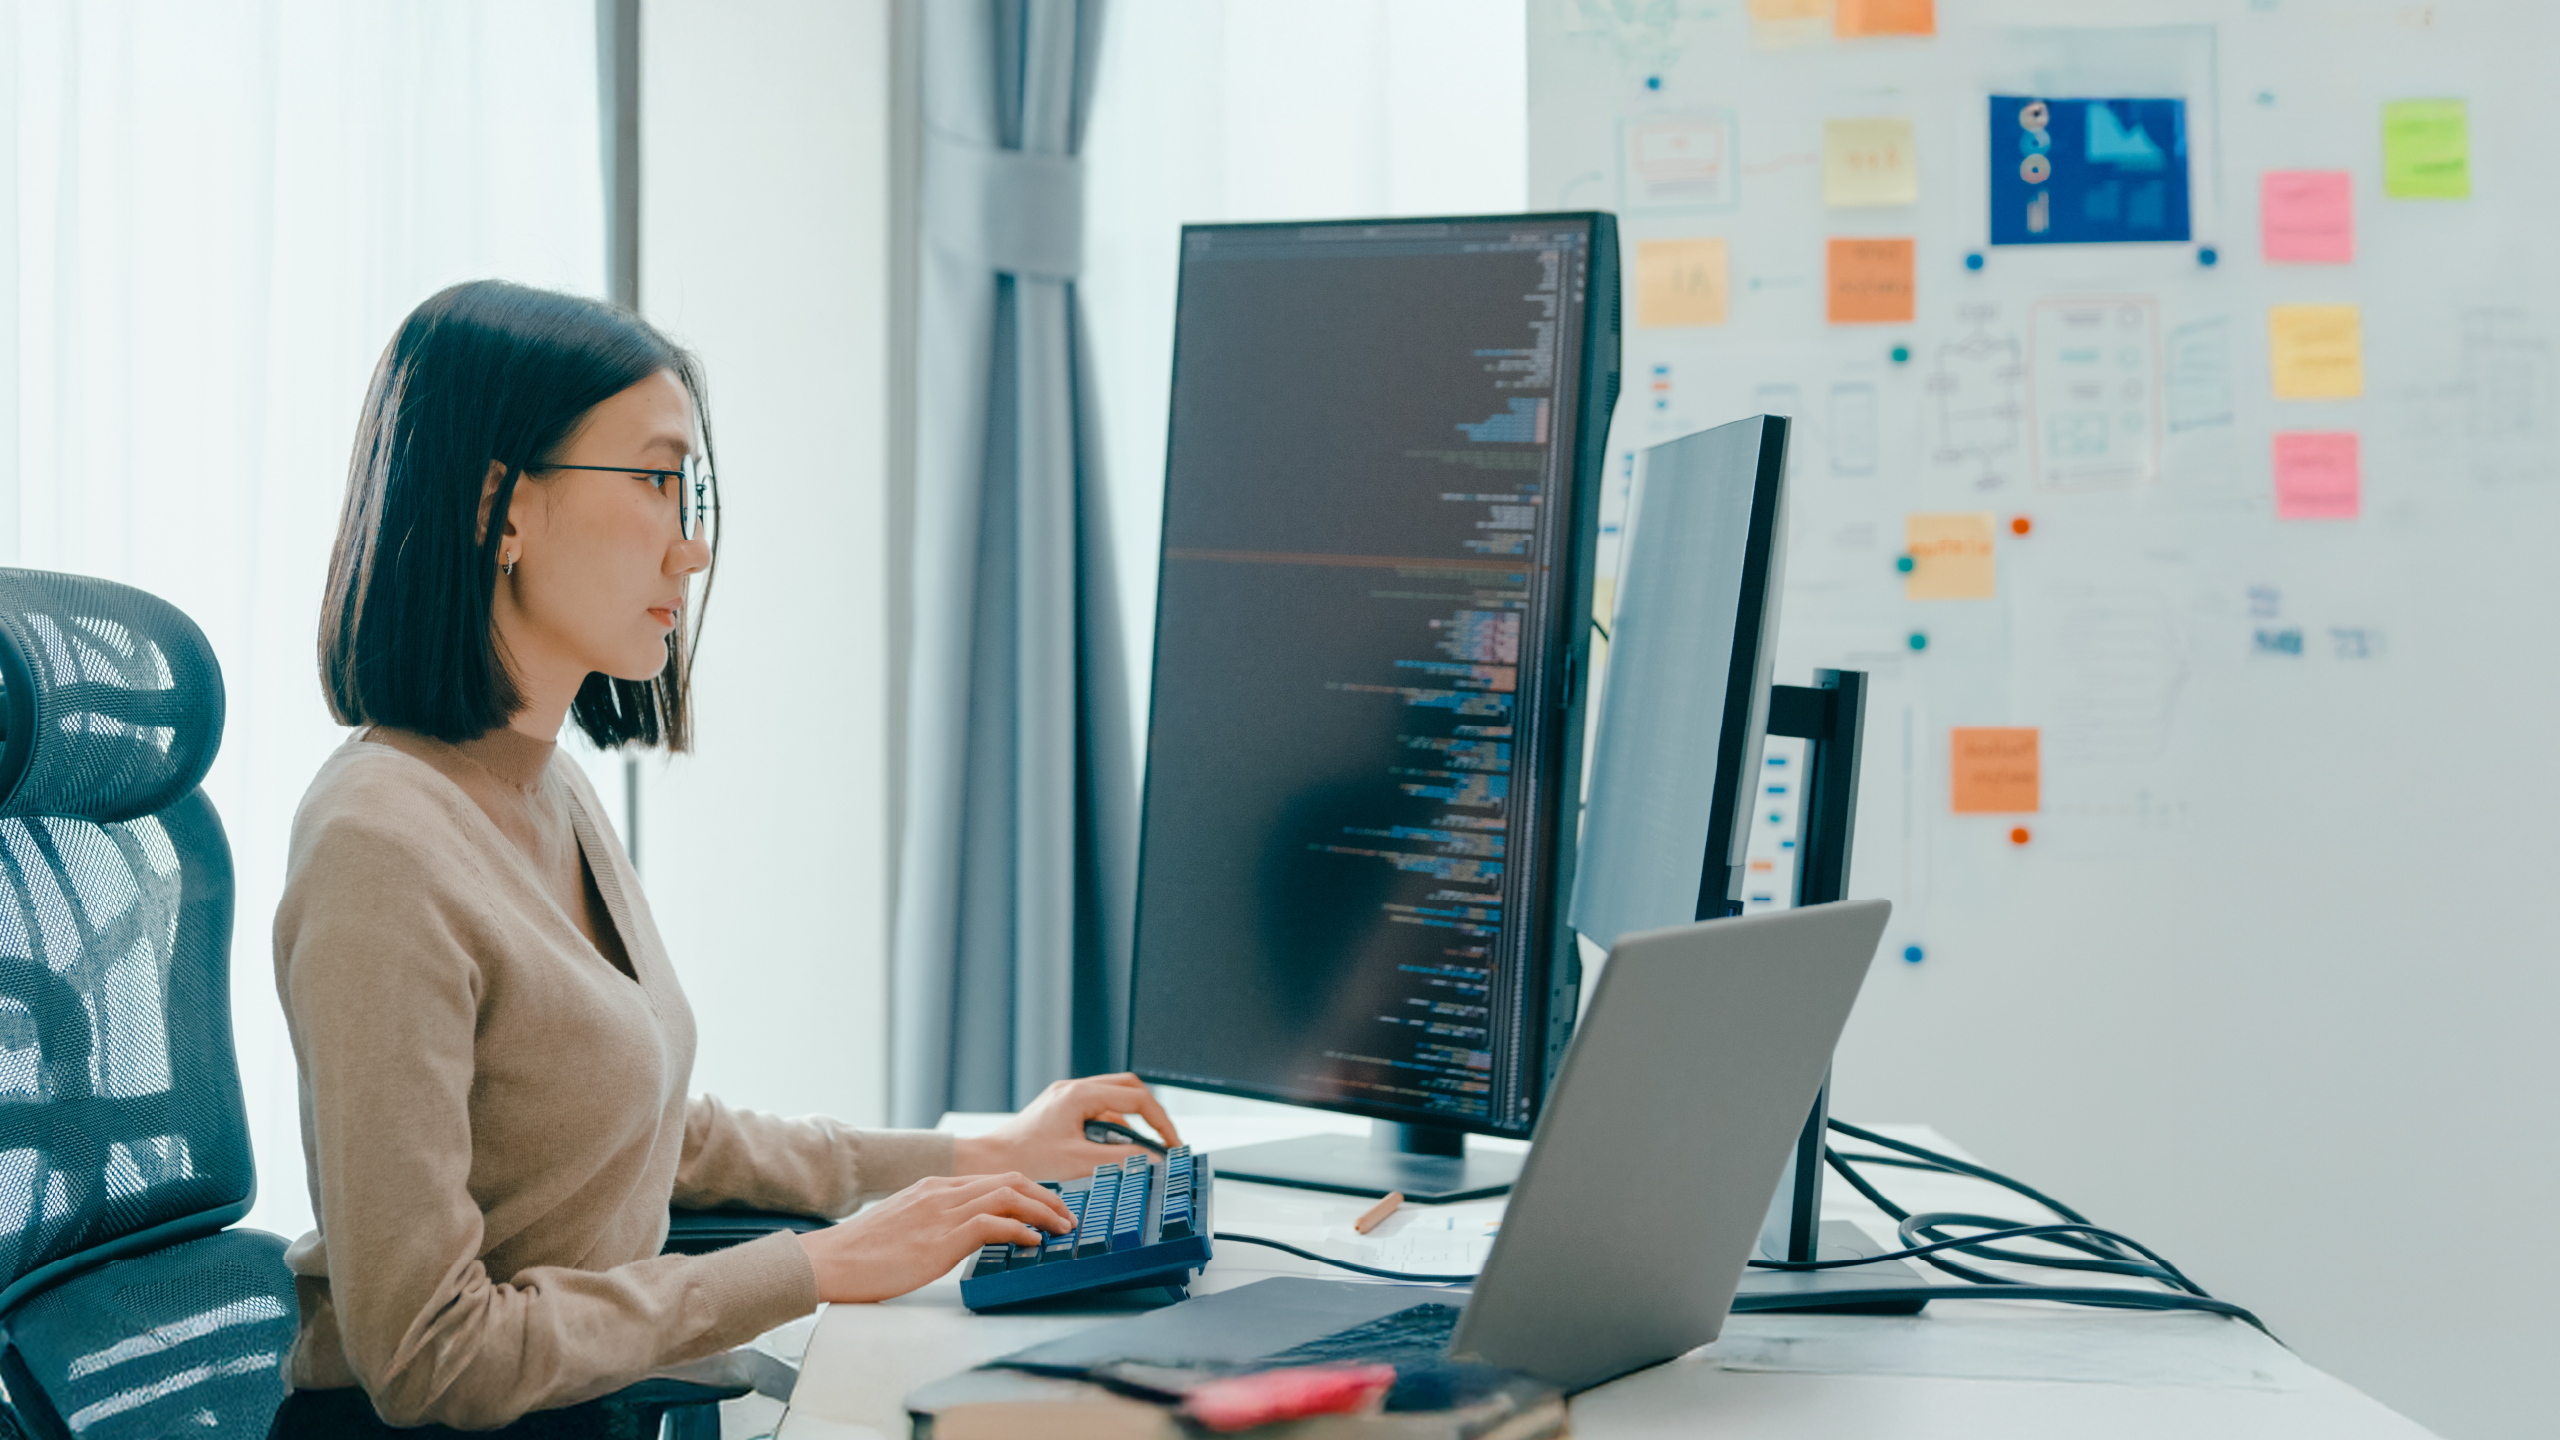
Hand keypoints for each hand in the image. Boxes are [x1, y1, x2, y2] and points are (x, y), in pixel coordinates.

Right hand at [796, 1172, 1072, 1303]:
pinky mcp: (941, 1238)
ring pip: (1009, 1196)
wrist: (829, 1260)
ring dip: (1043, 1211)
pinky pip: (993, 1224)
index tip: (1048, 1204)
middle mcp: (942, 1192)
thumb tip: (958, 1235)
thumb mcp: (904, 1225)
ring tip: (1062, 1227)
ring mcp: (942, 1212)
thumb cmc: (861, 1252)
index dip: (1028, 1190)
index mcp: (934, 1187)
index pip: (994, 1179)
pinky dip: (1020, 1229)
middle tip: (1067, 1214)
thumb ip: (932, 1221)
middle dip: (1046, 1195)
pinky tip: (1034, 1241)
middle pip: (1010, 1180)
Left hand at [951, 1073, 1184, 1180]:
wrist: (987, 1164)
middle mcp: (1073, 1090)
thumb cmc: (1025, 1161)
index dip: (1161, 1122)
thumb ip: (1122, 1160)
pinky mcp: (1058, 1113)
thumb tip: (1155, 1161)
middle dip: (1150, 1115)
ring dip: (1129, 1125)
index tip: (1173, 1145)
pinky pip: (1096, 1114)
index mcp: (1080, 1094)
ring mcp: (1064, 1099)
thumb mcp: (1080, 1162)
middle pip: (1128, 1090)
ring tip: (1137, 1154)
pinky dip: (1110, 1131)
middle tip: (1164, 1141)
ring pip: (1112, 1103)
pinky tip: (1109, 1155)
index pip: (1138, 1098)